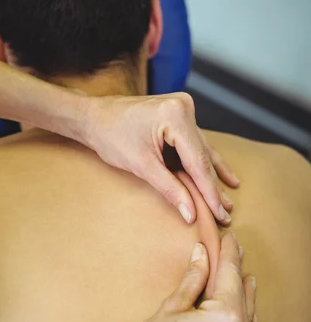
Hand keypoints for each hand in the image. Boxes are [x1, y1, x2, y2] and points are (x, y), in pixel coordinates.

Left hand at [85, 93, 238, 223]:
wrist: (94, 118)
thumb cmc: (111, 137)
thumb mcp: (141, 166)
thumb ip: (169, 189)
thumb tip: (190, 213)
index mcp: (176, 116)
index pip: (198, 161)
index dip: (209, 191)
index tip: (220, 214)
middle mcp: (184, 108)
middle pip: (202, 156)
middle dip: (213, 186)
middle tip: (226, 213)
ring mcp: (183, 109)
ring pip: (201, 150)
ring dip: (211, 176)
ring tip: (227, 200)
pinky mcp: (179, 114)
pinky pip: (194, 143)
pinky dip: (202, 162)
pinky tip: (221, 175)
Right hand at [117, 233, 261, 321]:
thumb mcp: (171, 307)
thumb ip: (193, 279)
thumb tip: (202, 254)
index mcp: (226, 318)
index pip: (231, 276)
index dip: (229, 254)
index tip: (230, 240)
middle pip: (245, 302)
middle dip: (240, 278)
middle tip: (236, 257)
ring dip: (247, 308)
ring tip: (246, 288)